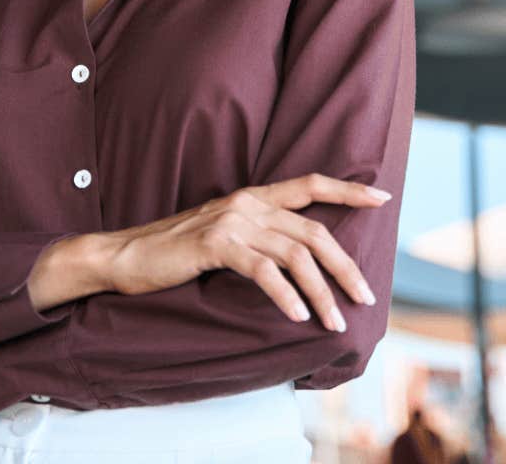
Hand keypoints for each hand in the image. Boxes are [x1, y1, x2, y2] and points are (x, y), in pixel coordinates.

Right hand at [96, 173, 391, 332]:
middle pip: (314, 232)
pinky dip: (286, 295)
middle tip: (365, 297)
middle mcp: (248, 204)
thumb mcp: (224, 237)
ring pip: (295, 256)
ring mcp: (232, 222)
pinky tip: (297, 317)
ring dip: (321, 292)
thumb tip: (298, 262)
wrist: (124, 255)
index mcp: (253, 197)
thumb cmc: (175, 252)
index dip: (348, 189)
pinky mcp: (215, 245)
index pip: (310, 184)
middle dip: (345, 267)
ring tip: (335, 321)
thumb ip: (258, 238)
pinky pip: (263, 271)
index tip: (382, 197)